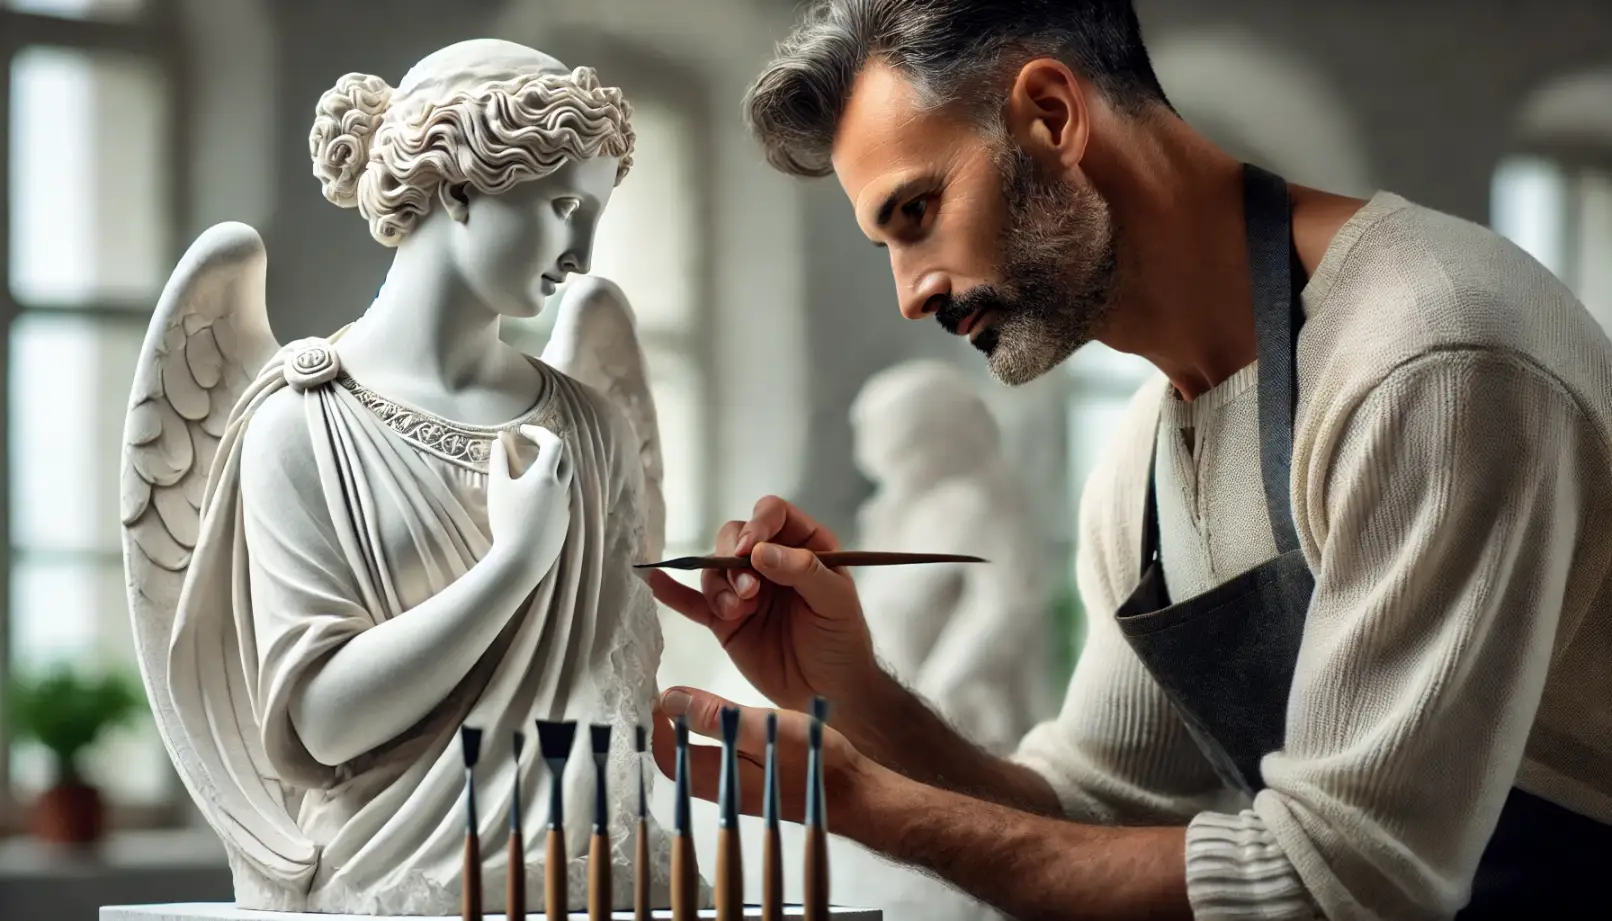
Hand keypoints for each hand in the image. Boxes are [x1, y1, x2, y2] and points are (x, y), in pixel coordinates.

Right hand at [486, 424, 571, 579]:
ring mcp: (565, 508)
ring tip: (530, 472)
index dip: (539, 432)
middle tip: (531, 446)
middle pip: (564, 460)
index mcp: (546, 477)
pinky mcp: (563, 524)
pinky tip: (533, 500)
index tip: (523, 430)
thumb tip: (499, 441)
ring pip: (563, 482)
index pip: (553, 443)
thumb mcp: (498, 487)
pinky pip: (560, 501)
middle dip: (550, 449)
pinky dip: (549, 492)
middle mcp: (561, 489)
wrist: (521, 560)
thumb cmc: (507, 521)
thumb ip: (499, 461)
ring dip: (550, 471)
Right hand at [647, 495, 877, 711]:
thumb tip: (761, 552)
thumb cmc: (842, 641)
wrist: (831, 692)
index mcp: (804, 545)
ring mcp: (744, 590)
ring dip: (718, 587)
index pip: (772, 514)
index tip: (749, 550)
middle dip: (733, 560)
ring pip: (713, 569)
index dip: (757, 525)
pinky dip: (673, 592)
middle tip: (749, 593)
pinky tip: (655, 581)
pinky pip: (693, 602)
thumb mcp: (836, 602)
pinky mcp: (724, 621)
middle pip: (734, 536)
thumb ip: (804, 571)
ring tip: (735, 613)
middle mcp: (770, 561)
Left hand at [650, 686, 889, 837]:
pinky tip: (726, 719)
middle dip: (669, 727)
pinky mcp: (755, 784)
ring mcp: (739, 790)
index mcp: (720, 781)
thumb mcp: (768, 729)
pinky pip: (720, 761)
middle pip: (679, 761)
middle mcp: (723, 791)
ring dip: (690, 732)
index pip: (667, 756)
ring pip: (699, 761)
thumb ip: (718, 716)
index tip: (661, 693)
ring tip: (693, 699)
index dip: (658, 725)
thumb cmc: (817, 762)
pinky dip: (713, 738)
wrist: (856, 793)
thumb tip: (671, 701)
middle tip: (673, 692)